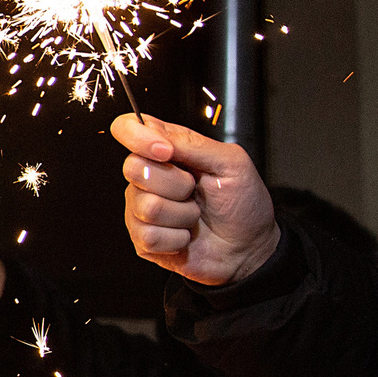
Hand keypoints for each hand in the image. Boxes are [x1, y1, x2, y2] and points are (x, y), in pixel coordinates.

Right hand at [111, 114, 279, 285]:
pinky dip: (178, 238)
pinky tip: (187, 235)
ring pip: (146, 206)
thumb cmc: (244, 204)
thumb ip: (192, 143)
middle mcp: (149, 175)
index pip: (128, 128)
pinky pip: (148, 235)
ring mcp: (141, 207)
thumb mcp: (230, 162)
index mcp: (167, 149)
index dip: (137, 136)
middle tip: (195, 190)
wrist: (249, 248)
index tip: (164, 152)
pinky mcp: (143, 237)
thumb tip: (156, 138)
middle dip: (175, 184)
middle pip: (133, 168)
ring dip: (182, 215)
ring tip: (195, 215)